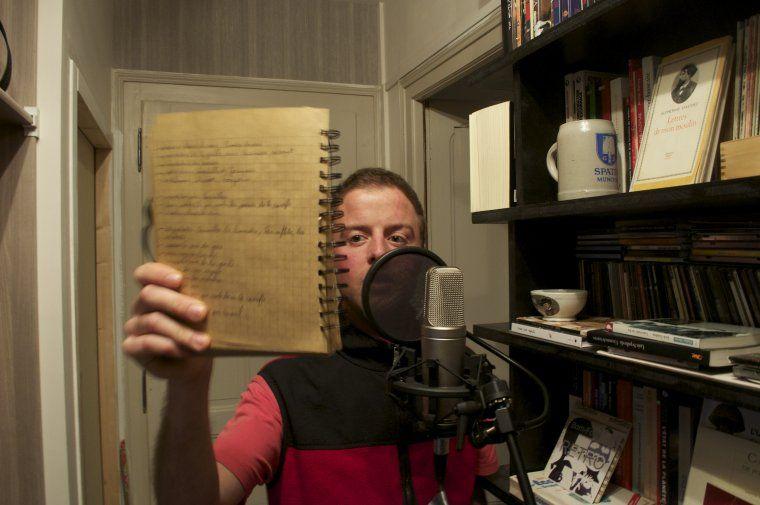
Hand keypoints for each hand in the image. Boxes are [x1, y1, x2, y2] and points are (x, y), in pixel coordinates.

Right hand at [123, 262, 211, 381]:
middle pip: (150, 295)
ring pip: (152, 321)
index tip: (180, 279)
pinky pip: (146, 343)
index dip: (159, 273)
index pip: (146, 273)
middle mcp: (142, 305)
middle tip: (202, 312)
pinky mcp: (132, 347)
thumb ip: (204, 297)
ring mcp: (135, 326)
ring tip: (203, 342)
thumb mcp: (203, 311)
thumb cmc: (199, 329)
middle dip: (178, 303)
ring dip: (181, 332)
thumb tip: (221, 287)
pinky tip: (185, 351)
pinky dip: (167, 346)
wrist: (197, 361)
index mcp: (157, 289)